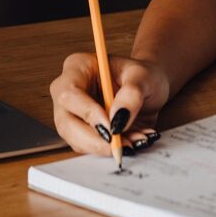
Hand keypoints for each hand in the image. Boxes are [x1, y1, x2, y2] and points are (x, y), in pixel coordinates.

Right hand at [49, 52, 170, 155]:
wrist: (150, 87)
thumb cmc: (143, 75)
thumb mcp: (143, 76)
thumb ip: (132, 94)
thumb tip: (117, 121)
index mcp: (78, 67)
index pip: (69, 93)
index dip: (87, 113)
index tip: (112, 127)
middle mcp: (68, 91)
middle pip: (65, 122)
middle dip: (94, 139)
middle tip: (120, 146)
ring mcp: (73, 113)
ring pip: (75, 140)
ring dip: (105, 147)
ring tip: (134, 141)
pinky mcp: (82, 131)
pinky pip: (89, 147)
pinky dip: (110, 149)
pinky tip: (131, 141)